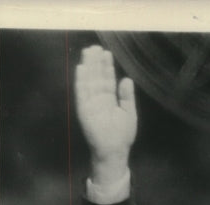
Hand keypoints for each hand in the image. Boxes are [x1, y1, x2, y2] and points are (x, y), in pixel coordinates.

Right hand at [75, 46, 136, 183]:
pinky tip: (82, 69)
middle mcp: (98, 100)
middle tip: (95, 47)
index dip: (106, 67)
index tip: (106, 53)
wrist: (115, 152)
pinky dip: (81, 81)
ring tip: (88, 52)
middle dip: (95, 63)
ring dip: (88, 67)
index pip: (107, 79)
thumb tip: (127, 79)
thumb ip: (127, 96)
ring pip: (88, 82)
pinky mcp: (84, 111)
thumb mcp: (128, 113)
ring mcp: (90, 104)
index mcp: (109, 100)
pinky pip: (81, 93)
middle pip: (96, 77)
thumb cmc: (122, 135)